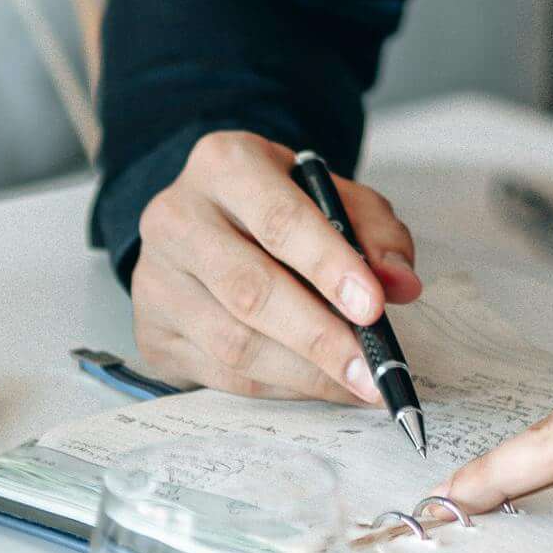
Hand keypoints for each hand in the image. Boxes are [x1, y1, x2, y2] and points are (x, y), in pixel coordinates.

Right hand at [131, 131, 420, 406]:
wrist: (203, 220)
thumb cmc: (276, 207)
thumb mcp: (332, 195)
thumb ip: (374, 232)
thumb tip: (401, 284)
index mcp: (225, 165)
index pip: (279, 220)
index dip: (329, 266)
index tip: (374, 307)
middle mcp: (177, 217)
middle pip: (251, 290)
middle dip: (321, 337)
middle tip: (372, 370)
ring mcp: (155, 278)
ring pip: (233, 342)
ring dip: (304, 373)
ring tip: (357, 385)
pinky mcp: (150, 330)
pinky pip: (220, 374)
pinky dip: (278, 388)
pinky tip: (317, 387)